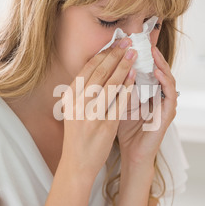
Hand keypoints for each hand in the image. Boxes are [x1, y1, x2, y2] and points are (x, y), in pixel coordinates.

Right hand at [60, 39, 136, 179]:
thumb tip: (97, 69)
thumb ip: (82, 92)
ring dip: (124, 66)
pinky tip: (135, 77)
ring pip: (110, 84)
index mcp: (69, 97)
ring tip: (134, 55)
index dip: (103, 54)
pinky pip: (119, 101)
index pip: (87, 69)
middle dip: (115, 55)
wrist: (77, 163)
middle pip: (99, 73)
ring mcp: (91, 114)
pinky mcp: (105, 125)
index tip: (115, 43)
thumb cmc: (78, 136)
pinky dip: (127, 87)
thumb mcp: (74, 110)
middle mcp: (78, 104)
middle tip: (128, 43)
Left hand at [117, 45, 177, 165]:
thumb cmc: (125, 130)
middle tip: (142, 40)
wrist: (132, 153)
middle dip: (151, 55)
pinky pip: (170, 93)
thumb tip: (104, 67)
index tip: (130, 42)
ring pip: (167, 78)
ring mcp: (165, 104)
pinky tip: (155, 72)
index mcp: (146, 92)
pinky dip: (164, 81)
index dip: (139, 55)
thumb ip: (116, 87)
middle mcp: (158, 95)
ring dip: (160, 63)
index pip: (145, 68)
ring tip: (151, 52)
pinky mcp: (168, 113)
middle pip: (157, 69)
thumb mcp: (117, 103)